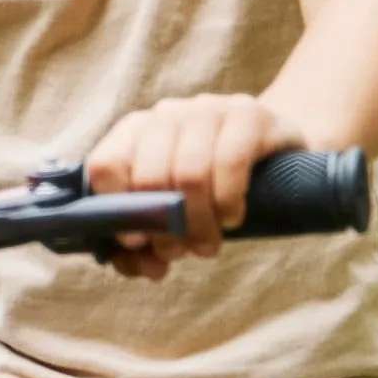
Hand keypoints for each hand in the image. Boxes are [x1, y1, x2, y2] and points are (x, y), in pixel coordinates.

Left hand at [79, 93, 289, 279]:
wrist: (273, 151)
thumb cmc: (211, 187)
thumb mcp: (175, 214)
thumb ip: (147, 246)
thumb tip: (146, 268)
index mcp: (134, 132)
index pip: (105, 165)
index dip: (117, 210)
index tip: (136, 242)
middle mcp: (166, 115)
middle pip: (150, 177)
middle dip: (165, 229)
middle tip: (182, 252)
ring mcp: (207, 110)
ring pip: (190, 174)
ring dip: (198, 223)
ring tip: (208, 244)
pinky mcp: (248, 115)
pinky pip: (230, 163)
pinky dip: (227, 202)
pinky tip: (232, 218)